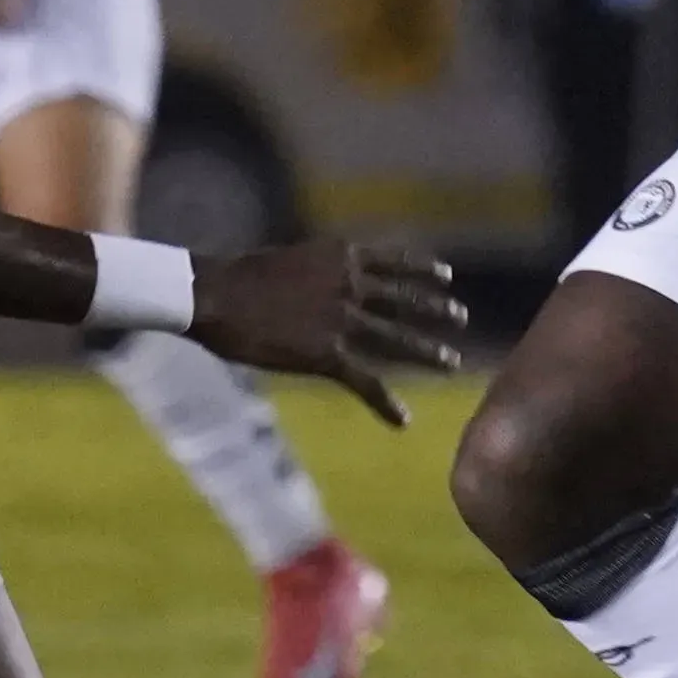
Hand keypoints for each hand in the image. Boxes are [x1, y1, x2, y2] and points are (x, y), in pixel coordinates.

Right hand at [186, 238, 467, 425]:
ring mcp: (341, 320)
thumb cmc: (237, 278)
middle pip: (403, 300)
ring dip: (426, 352)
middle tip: (461, 318)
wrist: (216, 293)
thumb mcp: (288, 262)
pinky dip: (385, 403)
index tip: (447, 275)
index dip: (422, 270)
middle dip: (434, 310)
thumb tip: (321, 279)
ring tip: (451, 363)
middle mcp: (349, 285)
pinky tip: (402, 420)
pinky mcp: (326, 354)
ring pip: (395, 339)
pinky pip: (365, 381)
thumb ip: (315, 273)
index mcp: (339, 258)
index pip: (392, 262)